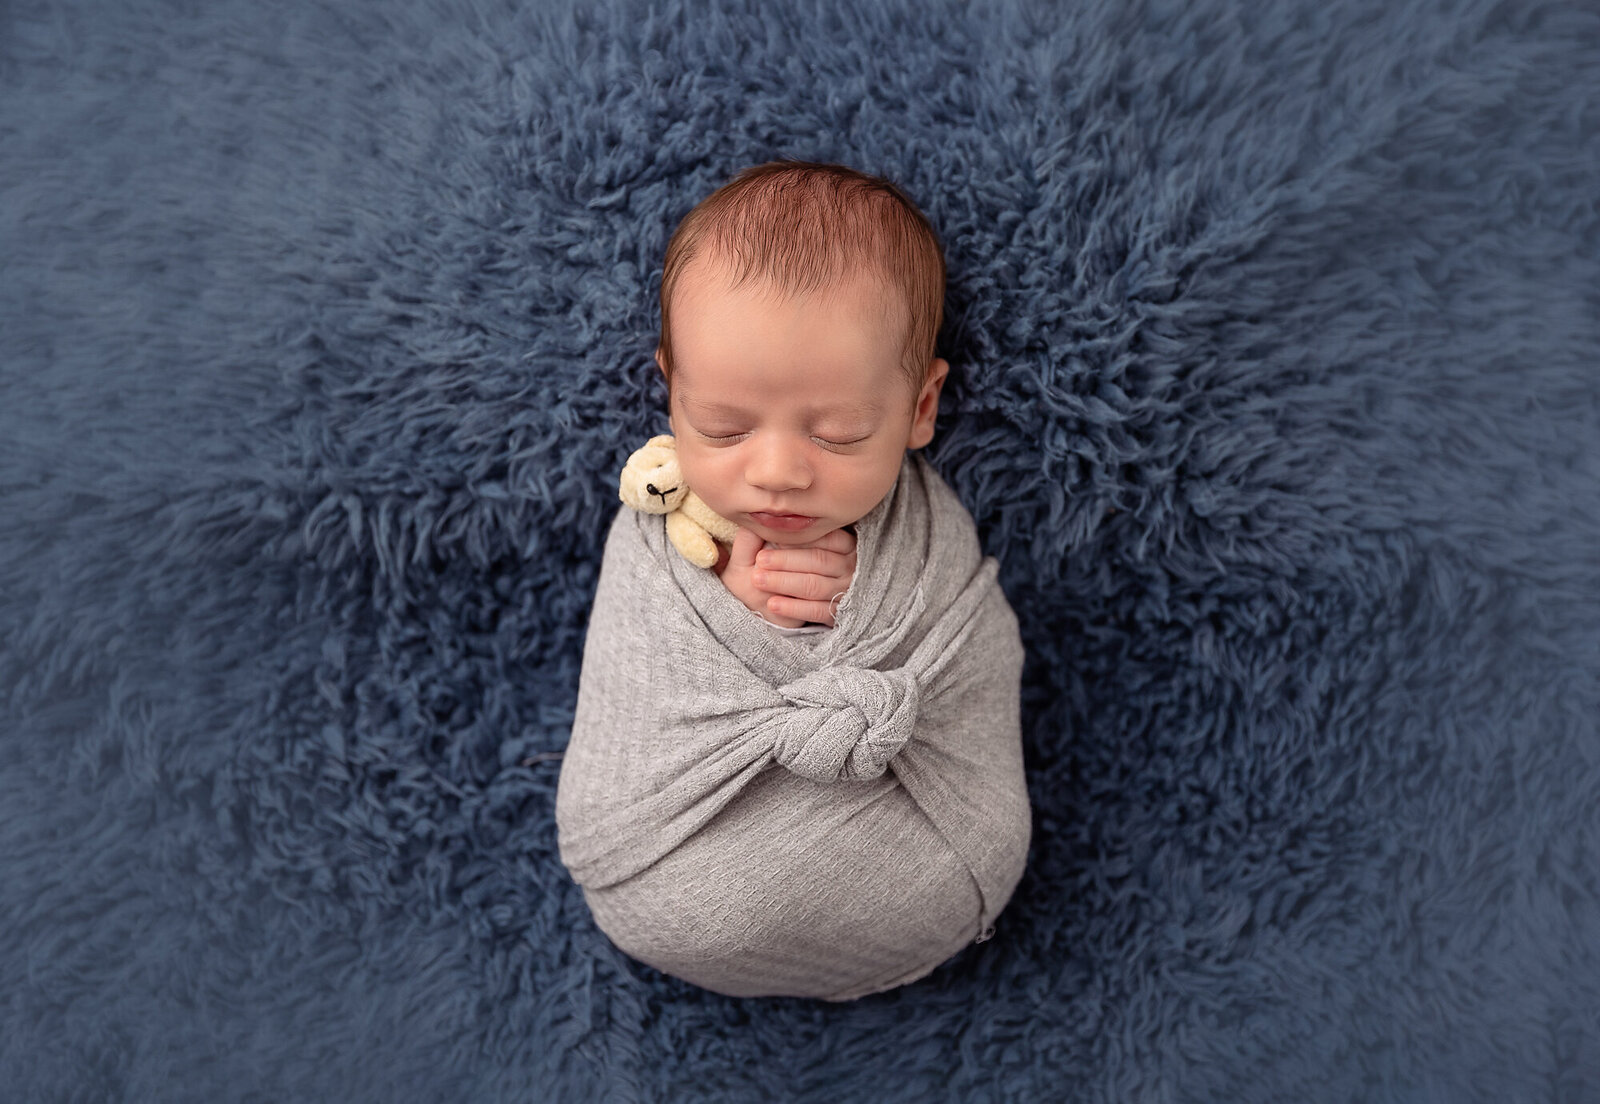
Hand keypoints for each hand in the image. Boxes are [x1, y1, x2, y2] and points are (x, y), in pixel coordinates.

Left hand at [715, 526, 857, 627]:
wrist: (782, 600)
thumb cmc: (789, 564)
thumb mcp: (790, 543)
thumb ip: (781, 530)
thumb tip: (766, 517)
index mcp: (843, 543)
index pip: (825, 537)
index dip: (798, 538)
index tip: (772, 538)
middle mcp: (848, 566)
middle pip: (818, 560)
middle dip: (786, 560)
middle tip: (760, 559)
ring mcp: (845, 590)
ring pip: (814, 586)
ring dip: (784, 582)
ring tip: (759, 579)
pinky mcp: (837, 612)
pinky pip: (816, 611)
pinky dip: (793, 607)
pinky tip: (773, 604)